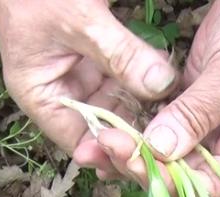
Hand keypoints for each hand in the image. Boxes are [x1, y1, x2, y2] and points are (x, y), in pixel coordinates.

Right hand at [0, 0, 176, 154]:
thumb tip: (162, 85)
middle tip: (173, 137)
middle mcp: (62, 90)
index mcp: (41, 95)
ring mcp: (82, 73)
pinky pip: (127, 78)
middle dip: (137, 131)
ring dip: (147, 107)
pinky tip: (172, 83)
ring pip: (120, 103)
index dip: (113, 153)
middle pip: (104, 127)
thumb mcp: (80, 21)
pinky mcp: (100, 56)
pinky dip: (148, 81)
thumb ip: (120, 54)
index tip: (149, 154)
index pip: (80, 141)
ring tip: (178, 113)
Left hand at [84, 0, 219, 196]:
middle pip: (184, 175)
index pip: (210, 186)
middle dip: (142, 165)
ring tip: (95, 145)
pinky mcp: (195, 106)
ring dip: (135, 150)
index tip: (128, 159)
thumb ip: (195, 115)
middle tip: (100, 149)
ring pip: (169, 154)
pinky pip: (163, 127)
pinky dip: (138, 129)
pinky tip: (110, 128)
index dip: (168, 181)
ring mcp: (215, 129)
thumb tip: (158, 149)